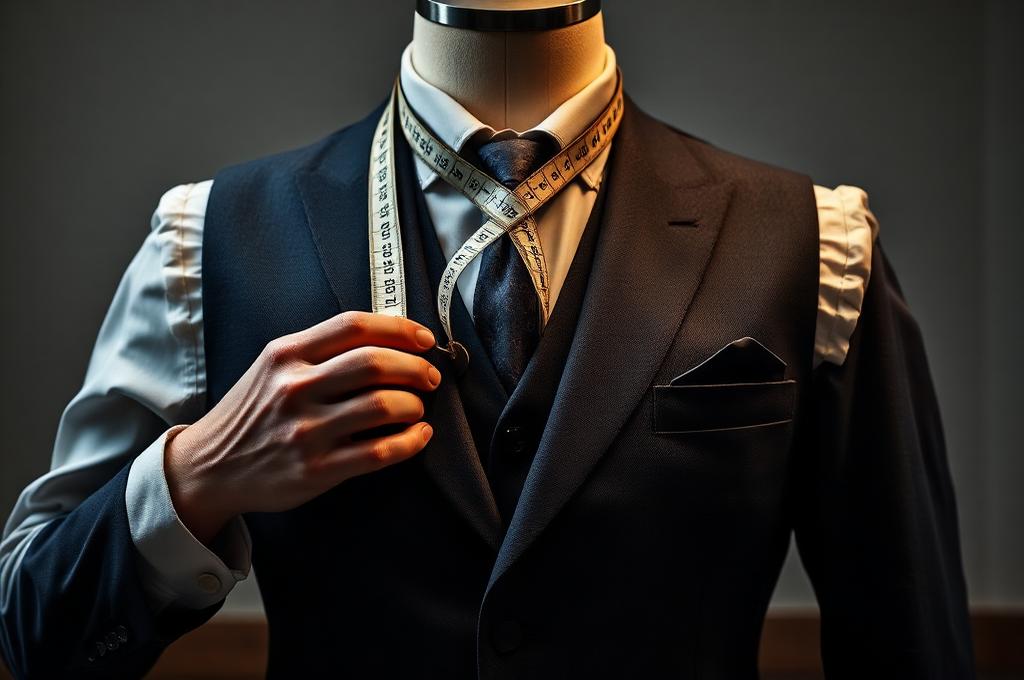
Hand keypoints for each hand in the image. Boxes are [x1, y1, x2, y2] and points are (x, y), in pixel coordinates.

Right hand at [164, 311, 440, 544]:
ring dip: (414, 405)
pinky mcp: (316, 470)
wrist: (209, 467)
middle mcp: (294, 388)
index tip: (424, 339)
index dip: (399, 328)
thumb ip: (320, 350)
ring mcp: (305, 431)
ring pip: (382, 406)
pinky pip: (379, 451)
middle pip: (375, 363)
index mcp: (287, 354)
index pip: (354, 326)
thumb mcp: (273, 367)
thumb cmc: (253, 411)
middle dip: (415, 368)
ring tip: (417, 408)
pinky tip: (419, 436)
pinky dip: (410, 442)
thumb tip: (390, 337)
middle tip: (430, 377)